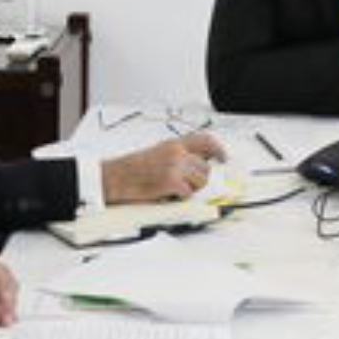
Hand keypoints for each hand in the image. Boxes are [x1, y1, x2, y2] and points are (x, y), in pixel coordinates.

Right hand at [102, 132, 226, 202]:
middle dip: (199, 179)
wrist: (115, 177)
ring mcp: (175, 166)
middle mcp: (177, 152)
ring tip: (175, 189)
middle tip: (187, 185)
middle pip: (206, 167)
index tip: (223, 158)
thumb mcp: (158, 152)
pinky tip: (169, 194)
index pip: (205, 140)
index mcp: (174, 144)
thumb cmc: (133, 168)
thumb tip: (199, 162)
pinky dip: (181, 197)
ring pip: (201, 181)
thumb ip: (179, 154)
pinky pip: (189, 193)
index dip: (218, 150)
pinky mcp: (171, 181)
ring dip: (191, 189)